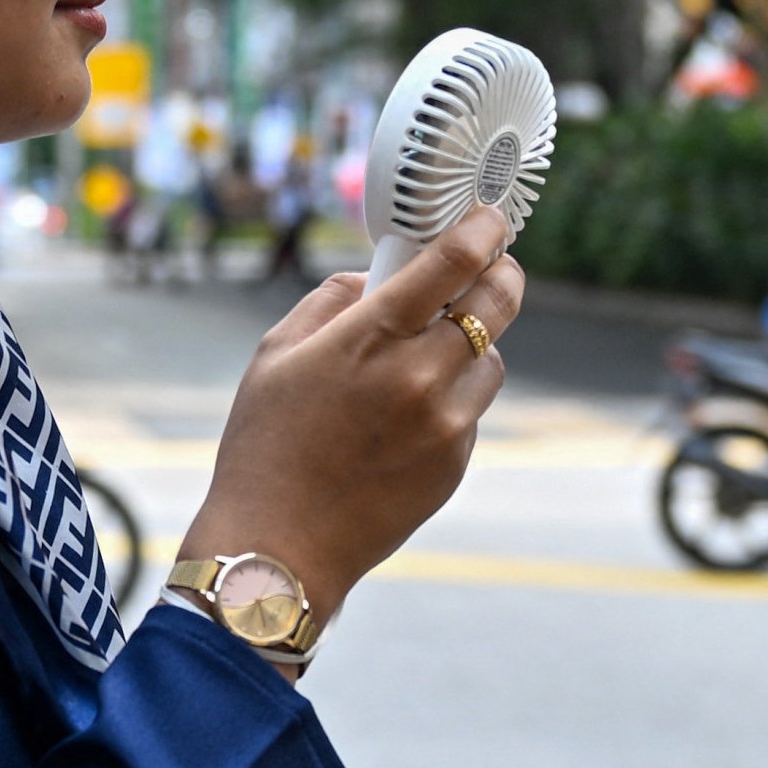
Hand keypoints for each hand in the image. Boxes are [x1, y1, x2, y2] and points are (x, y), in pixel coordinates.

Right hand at [175, 207, 516, 631]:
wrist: (278, 548)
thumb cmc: (265, 447)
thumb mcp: (275, 355)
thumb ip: (331, 300)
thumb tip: (377, 275)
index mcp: (370, 338)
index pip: (451, 263)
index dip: (483, 230)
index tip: (492, 219)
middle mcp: (418, 376)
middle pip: (496, 303)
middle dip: (503, 274)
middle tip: (497, 266)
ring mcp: (444, 424)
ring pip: (491, 360)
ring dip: (472, 347)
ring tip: (428, 361)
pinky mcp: (456, 463)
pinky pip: (471, 411)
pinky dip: (452, 401)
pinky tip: (405, 423)